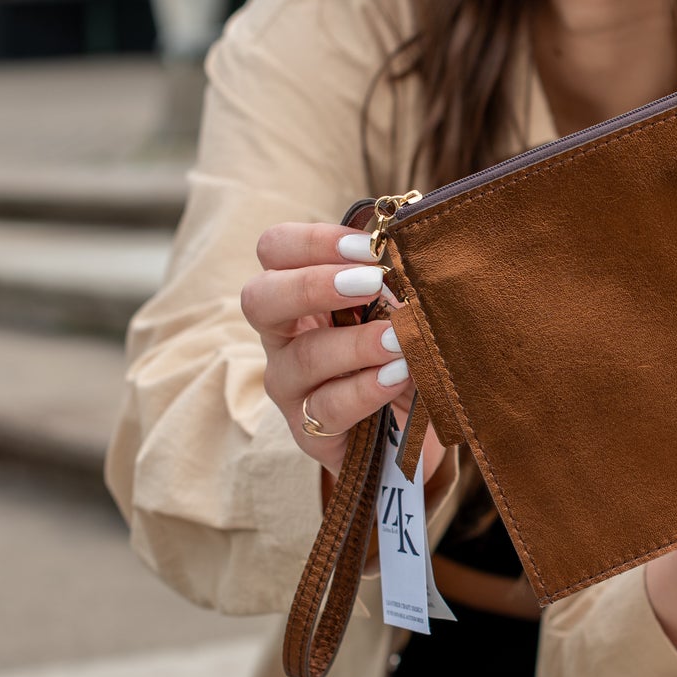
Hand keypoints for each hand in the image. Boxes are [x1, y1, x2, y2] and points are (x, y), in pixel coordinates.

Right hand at [241, 222, 417, 473]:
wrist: (416, 434)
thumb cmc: (404, 357)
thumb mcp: (400, 314)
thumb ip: (395, 286)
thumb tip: (408, 256)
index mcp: (298, 295)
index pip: (275, 250)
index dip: (315, 242)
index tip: (370, 249)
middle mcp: (283, 338)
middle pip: (259, 299)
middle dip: (314, 286)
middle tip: (371, 283)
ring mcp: (291, 388)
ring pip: (302, 358)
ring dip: (356, 343)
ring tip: (399, 339)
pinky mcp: (311, 433)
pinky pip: (327, 408)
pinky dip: (366, 389)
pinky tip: (398, 376)